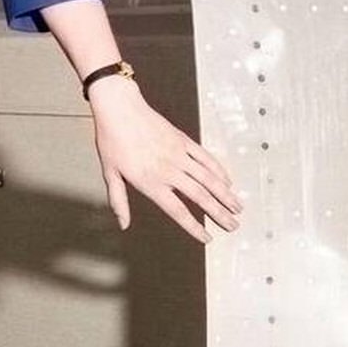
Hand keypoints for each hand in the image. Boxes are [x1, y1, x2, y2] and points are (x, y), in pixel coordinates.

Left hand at [87, 79, 241, 244]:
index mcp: (150, 182)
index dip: (194, 227)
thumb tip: (123, 224)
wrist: (119, 108)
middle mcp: (168, 170)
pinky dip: (219, 170)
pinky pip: (206, 158)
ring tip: (238, 207)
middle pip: (200, 197)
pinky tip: (227, 181)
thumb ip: (119, 201)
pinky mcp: (183, 140)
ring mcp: (178, 154)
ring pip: (208, 178)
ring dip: (225, 194)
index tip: (207, 237)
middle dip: (219, 213)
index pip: (178, 211)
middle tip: (233, 226)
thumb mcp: (109, 173)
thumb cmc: (112, 140)